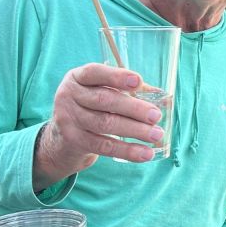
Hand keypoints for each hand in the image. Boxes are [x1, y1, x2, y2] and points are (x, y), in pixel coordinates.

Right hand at [33, 63, 165, 189]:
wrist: (63, 137)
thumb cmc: (92, 106)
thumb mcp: (102, 91)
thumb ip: (128, 90)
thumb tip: (163, 98)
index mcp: (78, 77)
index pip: (95, 72)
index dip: (117, 76)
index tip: (138, 82)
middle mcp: (69, 95)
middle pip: (104, 100)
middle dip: (134, 108)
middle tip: (156, 116)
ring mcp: (68, 119)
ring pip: (105, 124)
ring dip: (135, 130)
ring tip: (156, 134)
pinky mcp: (74, 140)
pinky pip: (104, 146)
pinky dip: (127, 151)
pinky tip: (145, 153)